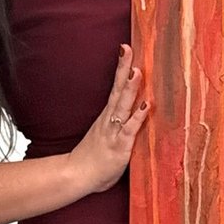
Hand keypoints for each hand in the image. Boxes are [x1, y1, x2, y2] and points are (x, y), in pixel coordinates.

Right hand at [67, 45, 148, 196]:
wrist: (76, 175)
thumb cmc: (94, 159)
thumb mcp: (107, 136)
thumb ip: (120, 124)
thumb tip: (131, 114)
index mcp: (108, 116)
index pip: (116, 87)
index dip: (122, 69)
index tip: (126, 49)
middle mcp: (110, 119)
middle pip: (119, 89)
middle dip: (124, 68)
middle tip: (128, 48)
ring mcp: (114, 131)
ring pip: (123, 105)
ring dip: (131, 88)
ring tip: (137, 71)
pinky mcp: (120, 145)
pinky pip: (130, 128)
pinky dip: (139, 116)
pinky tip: (147, 105)